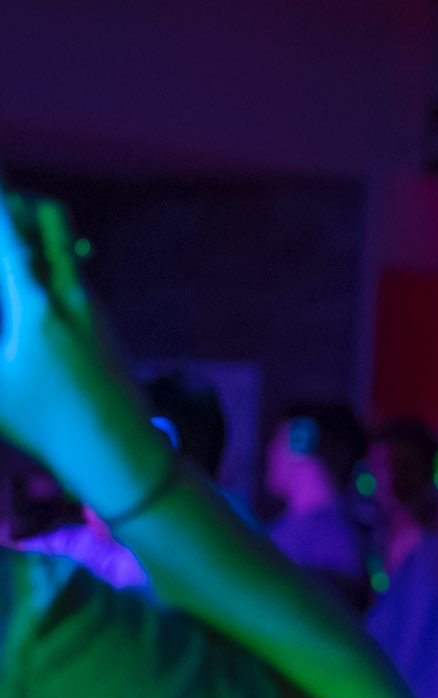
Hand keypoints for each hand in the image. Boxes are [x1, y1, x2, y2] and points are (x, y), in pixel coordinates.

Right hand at [0, 178, 165, 514]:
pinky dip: (48, 269)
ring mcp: (93, 307)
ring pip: (63, 248)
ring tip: (9, 238)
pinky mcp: (104, 324)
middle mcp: (71, 296)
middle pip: (50, 218)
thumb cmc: (44, 425)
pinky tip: (30, 287)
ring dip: (34, 234)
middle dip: (20, 199)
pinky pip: (72, 279)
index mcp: (36, 306)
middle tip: (3, 205)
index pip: (8, 236)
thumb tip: (3, 320)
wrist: (119, 451)